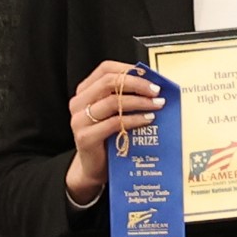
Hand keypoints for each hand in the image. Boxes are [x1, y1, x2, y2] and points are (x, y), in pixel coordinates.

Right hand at [62, 61, 163, 202]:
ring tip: (158, 105)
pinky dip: (134, 119)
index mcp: (85, 91)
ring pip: (112, 102)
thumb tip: (155, 85)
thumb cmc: (109, 137)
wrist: (94, 167)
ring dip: (139, 102)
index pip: (105, 69)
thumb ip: (126, 97)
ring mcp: (79, 120)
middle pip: (109, 82)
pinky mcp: (85, 137)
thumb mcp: (116, 113)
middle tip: (157, 91)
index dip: (129, 69)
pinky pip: (114, 123)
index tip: (151, 77)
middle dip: (137, 84)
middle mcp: (79, 102)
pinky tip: (148, 119)